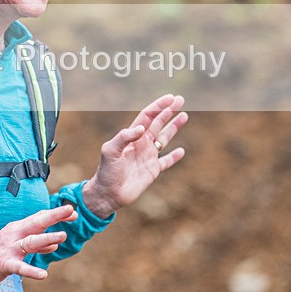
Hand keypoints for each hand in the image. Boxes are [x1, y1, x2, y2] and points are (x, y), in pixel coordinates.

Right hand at [0, 205, 77, 289]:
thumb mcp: (15, 246)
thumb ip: (35, 245)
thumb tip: (54, 244)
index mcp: (17, 229)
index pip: (39, 218)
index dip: (56, 214)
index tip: (72, 212)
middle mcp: (14, 235)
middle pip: (36, 223)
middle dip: (54, 216)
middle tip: (71, 210)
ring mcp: (8, 249)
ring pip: (30, 242)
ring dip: (47, 238)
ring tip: (63, 236)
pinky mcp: (3, 264)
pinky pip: (19, 267)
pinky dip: (31, 270)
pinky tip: (43, 275)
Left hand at [83, 94, 187, 218]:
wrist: (108, 194)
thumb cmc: (106, 171)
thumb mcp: (110, 151)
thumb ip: (124, 137)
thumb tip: (141, 128)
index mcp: (132, 137)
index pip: (147, 117)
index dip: (158, 107)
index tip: (170, 98)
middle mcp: (141, 144)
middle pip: (158, 123)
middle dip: (168, 111)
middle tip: (180, 99)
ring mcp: (148, 157)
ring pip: (164, 138)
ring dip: (174, 127)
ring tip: (184, 116)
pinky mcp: (152, 171)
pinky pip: (166, 162)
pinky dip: (174, 156)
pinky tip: (181, 151)